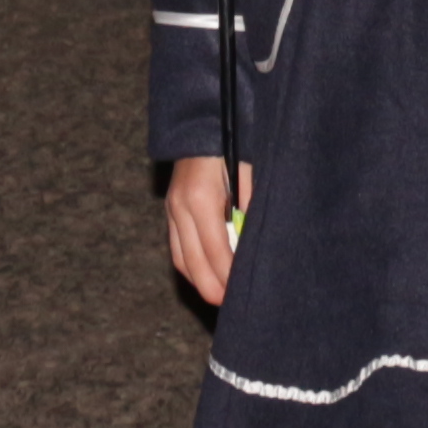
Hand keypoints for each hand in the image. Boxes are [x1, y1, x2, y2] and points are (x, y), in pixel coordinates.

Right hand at [165, 156, 246, 303]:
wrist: (201, 121)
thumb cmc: (233, 146)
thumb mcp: (251, 174)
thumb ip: (253, 208)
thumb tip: (257, 245)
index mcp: (202, 199)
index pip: (215, 251)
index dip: (227, 277)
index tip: (240, 295)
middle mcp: (181, 207)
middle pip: (193, 262)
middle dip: (212, 288)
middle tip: (230, 306)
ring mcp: (172, 209)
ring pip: (181, 259)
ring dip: (200, 281)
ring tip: (220, 296)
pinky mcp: (170, 210)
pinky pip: (177, 248)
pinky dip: (191, 266)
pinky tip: (208, 275)